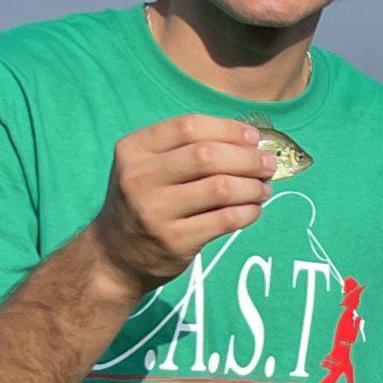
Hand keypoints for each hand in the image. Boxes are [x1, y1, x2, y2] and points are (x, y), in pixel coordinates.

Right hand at [87, 114, 276, 299]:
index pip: (188, 126)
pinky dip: (248, 212)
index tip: (253, 137)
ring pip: (221, 188)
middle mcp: (139, 178)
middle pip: (207, 156)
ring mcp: (155, 211)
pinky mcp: (174, 241)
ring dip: (252, 186)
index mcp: (134, 150)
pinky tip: (254, 209)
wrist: (115, 255)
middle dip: (247, 158)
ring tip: (263, 188)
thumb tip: (250, 141)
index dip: (228, 129)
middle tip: (268, 164)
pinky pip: (225, 220)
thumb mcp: (148, 167)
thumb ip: (188, 149)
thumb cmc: (144, 201)